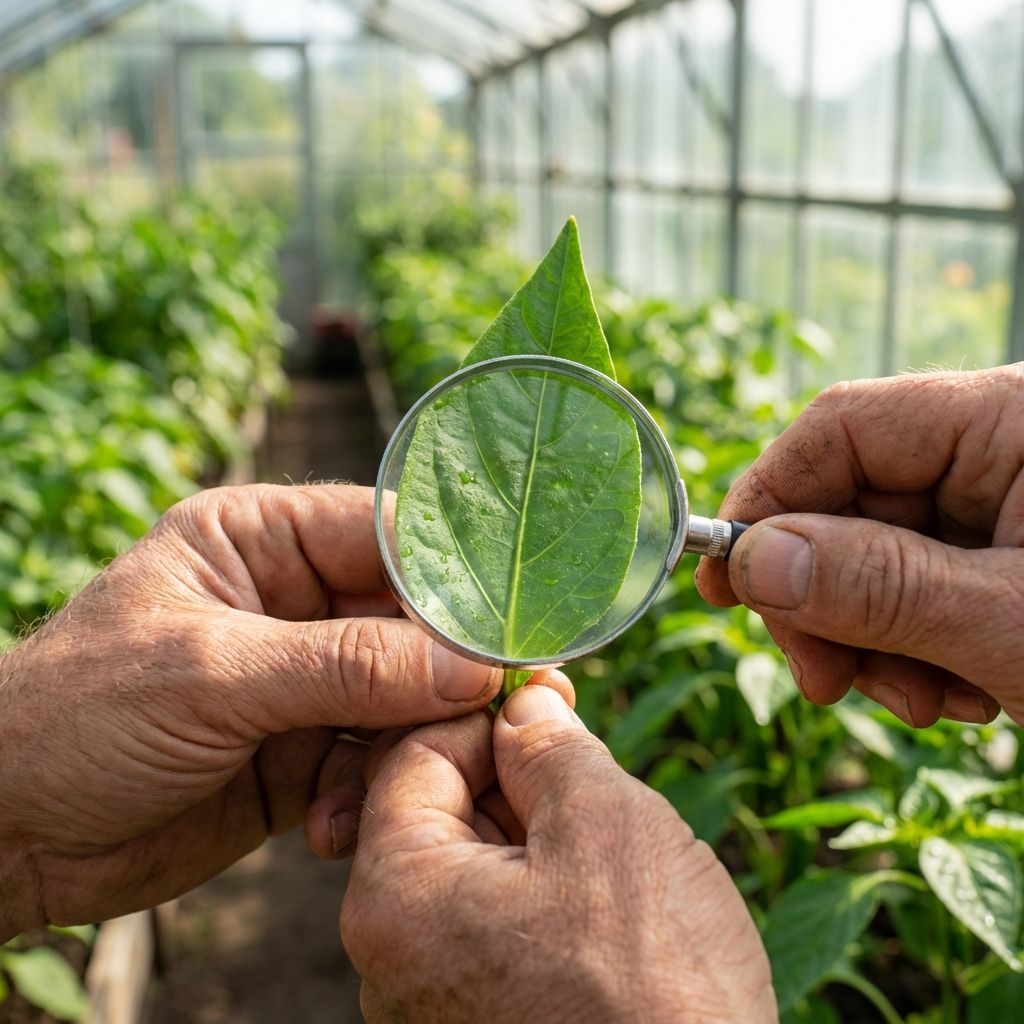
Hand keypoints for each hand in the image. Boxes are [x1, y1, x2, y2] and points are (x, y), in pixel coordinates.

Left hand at [0, 484, 504, 939]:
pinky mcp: (305, 748)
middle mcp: (293, 599)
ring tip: (404, 784)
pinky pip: (374, 758)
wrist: (7, 834)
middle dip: (449, 669)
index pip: (386, 534)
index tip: (514, 623)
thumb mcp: (212, 675)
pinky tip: (333, 828)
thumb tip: (470, 666)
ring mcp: (304, 677)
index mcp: (261, 538)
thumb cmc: (76, 717)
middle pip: (410, 619)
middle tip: (506, 709)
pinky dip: (371, 791)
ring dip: (412, 743)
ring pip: (404, 694)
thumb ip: (345, 668)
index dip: (454, 575)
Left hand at [342, 686, 775, 1023]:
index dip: (483, 714)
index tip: (543, 699)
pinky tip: (602, 887)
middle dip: (511, 770)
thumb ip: (549, 746)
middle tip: (581, 746)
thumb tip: (522, 707)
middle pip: (438, 812)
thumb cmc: (656, 984)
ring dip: (533, 827)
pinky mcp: (478, 1023)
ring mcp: (432, 1000)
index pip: (412, 756)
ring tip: (606, 826)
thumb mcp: (606, 821)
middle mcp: (389, 960)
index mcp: (396, 898)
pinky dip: (538, 885)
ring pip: (472, 865)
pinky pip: (493, 922)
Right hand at [697, 364, 1023, 727]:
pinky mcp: (1003, 561)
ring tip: (920, 703)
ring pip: (876, 560)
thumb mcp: (1012, 624)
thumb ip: (880, 586)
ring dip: (873, 643)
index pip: (843, 427)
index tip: (727, 582)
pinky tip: (959, 696)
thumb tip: (751, 561)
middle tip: (824, 680)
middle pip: (851, 503)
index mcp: (1009, 419)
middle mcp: (997, 451)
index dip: (768, 501)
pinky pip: (918, 594)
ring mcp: (1001, 508)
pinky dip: (916, 653)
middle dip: (828, 604)